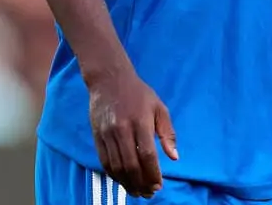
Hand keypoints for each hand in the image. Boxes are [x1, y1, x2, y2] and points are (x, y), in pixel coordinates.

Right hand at [88, 69, 178, 197]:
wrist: (109, 79)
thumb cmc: (138, 93)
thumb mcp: (159, 107)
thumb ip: (167, 133)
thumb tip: (174, 157)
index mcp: (140, 122)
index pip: (147, 155)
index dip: (153, 173)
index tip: (159, 185)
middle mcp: (122, 130)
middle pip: (131, 165)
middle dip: (141, 183)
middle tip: (149, 193)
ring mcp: (107, 134)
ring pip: (116, 167)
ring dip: (127, 183)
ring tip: (137, 191)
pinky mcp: (97, 136)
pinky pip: (105, 162)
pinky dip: (114, 175)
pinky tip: (123, 181)